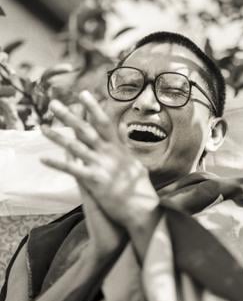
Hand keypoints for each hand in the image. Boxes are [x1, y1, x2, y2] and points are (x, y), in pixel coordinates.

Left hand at [41, 91, 158, 234]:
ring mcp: (101, 165)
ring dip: (57, 137)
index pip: (104, 122)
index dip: (93, 107)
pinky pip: (72, 170)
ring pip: (75, 147)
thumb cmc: (140, 188)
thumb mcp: (134, 164)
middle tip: (53, 103)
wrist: (142, 208)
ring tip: (42, 127)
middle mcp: (108, 153)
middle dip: (68, 116)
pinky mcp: (94, 180)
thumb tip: (123, 137)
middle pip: (85, 130)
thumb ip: (125, 150)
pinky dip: (57, 164)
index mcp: (118, 147)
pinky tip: (43, 158)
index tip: (83, 93)